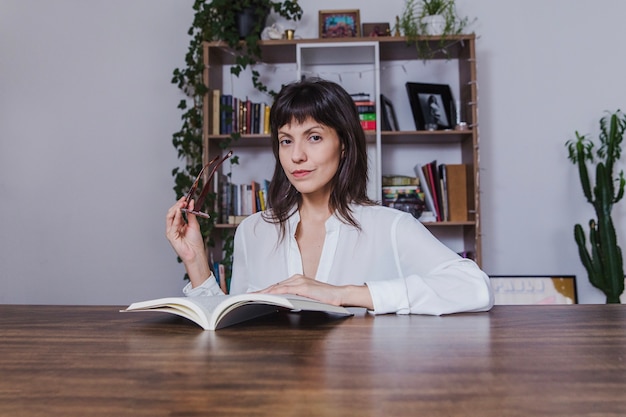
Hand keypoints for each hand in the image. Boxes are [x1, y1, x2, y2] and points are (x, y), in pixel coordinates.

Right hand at [165, 198, 210, 286]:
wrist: (196, 252)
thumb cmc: (195, 241)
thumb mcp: (194, 224)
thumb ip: (191, 213)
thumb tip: (191, 202)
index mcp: (180, 224)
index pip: (178, 211)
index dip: (181, 204)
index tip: (185, 197)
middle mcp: (174, 226)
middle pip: (172, 212)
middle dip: (178, 205)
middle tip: (184, 200)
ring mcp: (171, 231)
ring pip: (170, 216)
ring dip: (176, 209)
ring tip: (182, 203)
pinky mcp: (170, 235)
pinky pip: (172, 224)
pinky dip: (176, 216)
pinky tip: (180, 211)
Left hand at [258, 275, 373, 308]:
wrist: (339, 295)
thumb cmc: (325, 299)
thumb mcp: (306, 299)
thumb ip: (294, 299)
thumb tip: (280, 305)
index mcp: (296, 280)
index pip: (276, 286)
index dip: (264, 291)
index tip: (253, 296)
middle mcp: (296, 278)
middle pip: (273, 286)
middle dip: (259, 292)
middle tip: (246, 298)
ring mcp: (299, 281)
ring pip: (276, 287)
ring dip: (263, 293)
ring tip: (252, 298)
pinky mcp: (303, 286)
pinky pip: (284, 289)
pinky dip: (274, 293)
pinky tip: (266, 296)